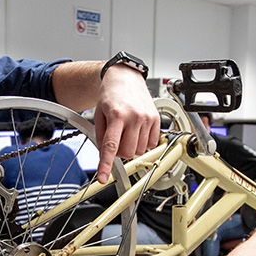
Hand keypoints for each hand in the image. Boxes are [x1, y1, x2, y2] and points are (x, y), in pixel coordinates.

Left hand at [92, 66, 159, 182]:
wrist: (125, 77)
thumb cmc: (110, 94)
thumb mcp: (99, 113)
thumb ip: (100, 135)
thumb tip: (104, 155)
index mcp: (116, 115)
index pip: (111, 146)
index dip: (106, 165)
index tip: (103, 178)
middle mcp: (134, 117)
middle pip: (127, 152)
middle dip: (119, 151)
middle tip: (116, 137)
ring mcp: (147, 118)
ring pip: (139, 150)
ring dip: (131, 146)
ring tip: (127, 131)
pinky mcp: (156, 119)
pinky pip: (151, 143)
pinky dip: (143, 142)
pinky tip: (138, 130)